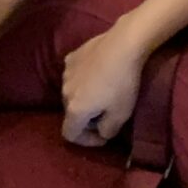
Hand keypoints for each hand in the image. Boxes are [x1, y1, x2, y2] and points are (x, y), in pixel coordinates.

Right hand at [59, 18, 150, 146]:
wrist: (122, 46)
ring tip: (103, 92)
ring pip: (72, 94)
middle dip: (87, 119)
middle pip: (71, 114)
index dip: (86, 141)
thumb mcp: (121, 116)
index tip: (104, 137)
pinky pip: (74, 76)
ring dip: (84, 99)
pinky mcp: (71, 57)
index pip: (70, 134)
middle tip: (106, 115)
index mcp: (74, 109)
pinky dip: (84, 81)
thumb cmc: (122, 84)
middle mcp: (64, 92)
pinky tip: (100, 74)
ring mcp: (65, 73)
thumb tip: (101, 131)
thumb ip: (107, 131)